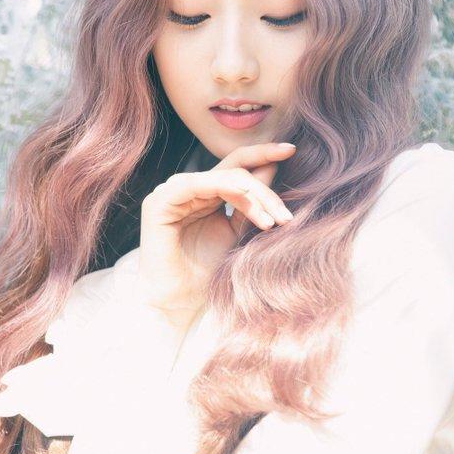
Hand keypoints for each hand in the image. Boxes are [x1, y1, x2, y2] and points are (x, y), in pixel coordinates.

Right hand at [137, 142, 295, 323]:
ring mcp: (173, 191)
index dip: (263, 154)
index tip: (292, 150)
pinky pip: (201, 184)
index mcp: (205, 192)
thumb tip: (273, 168)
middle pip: (236, 169)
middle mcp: (189, 186)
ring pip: (226, 177)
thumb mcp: (237, 232)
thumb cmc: (205, 273)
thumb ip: (251, 204)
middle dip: (266, 188)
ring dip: (255, 197)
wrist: (177, 303)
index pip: (237, 164)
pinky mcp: (161, 200)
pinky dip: (231, 192)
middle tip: (286, 215)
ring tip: (273, 223)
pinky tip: (253, 210)